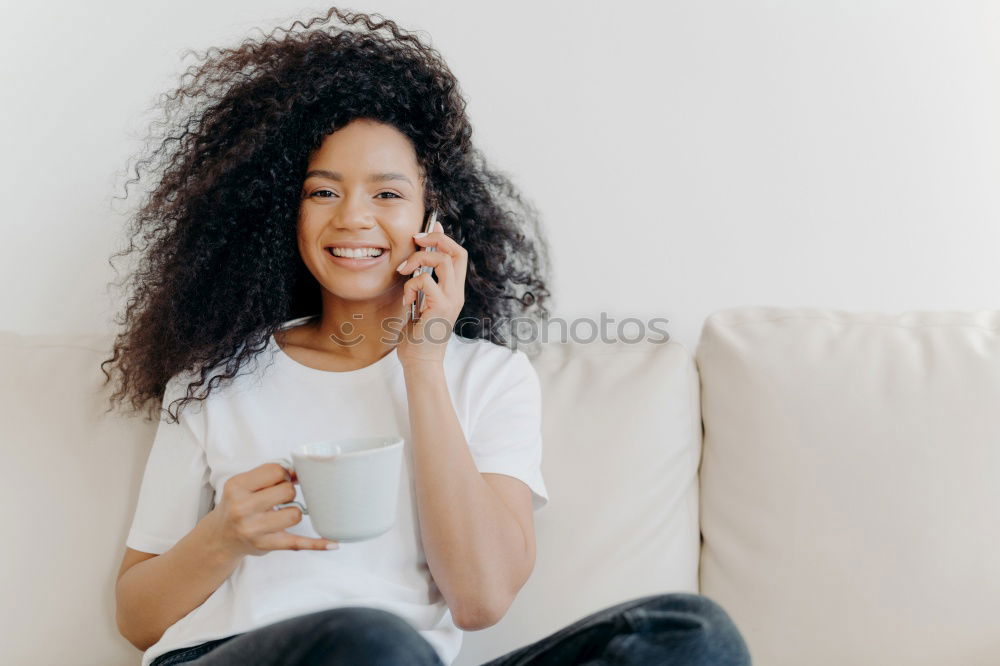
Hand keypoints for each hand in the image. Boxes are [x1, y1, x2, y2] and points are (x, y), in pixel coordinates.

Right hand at [207, 463, 338, 556]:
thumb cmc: (238, 505)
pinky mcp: (265, 545)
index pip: (276, 471)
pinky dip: (317, 545)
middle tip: (277, 499)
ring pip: (295, 514)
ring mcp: (253, 529)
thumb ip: (269, 474)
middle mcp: (242, 508)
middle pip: (287, 491)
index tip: (280, 480)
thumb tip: (302, 470)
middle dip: (288, 493)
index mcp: (237, 486)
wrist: (220, 537)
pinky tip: (333, 544)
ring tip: (279, 515)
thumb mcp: (244, 484)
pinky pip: (298, 543)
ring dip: (292, 512)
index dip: (284, 474)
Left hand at [395, 219, 467, 366]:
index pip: (458, 254)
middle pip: (457, 251)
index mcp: (453, 290)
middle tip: (415, 241)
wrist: (420, 361)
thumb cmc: (417, 335)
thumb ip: (422, 283)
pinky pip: (425, 280)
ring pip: (442, 260)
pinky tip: (406, 301)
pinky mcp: (441, 307)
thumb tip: (417, 263)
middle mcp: (456, 293)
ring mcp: (451, 300)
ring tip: (404, 272)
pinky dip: (410, 285)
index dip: (443, 238)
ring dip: (418, 259)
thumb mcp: (420, 302)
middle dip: (435, 240)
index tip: (425, 233)